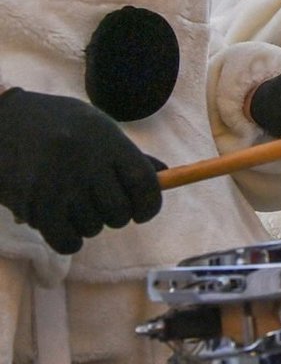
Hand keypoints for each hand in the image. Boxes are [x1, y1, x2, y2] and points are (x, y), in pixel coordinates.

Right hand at [0, 89, 161, 253]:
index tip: (143, 210)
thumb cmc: (54, 123)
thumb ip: (128, 153)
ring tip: (72, 203)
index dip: (150, 204)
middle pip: (120, 211)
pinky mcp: (34, 204)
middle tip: (100, 203)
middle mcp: (86, 163)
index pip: (145, 183)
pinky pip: (67, 240)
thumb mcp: (96, 126)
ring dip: (88, 223)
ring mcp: (59, 185)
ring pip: (94, 227)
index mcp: (106, 141)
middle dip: (116, 214)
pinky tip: (62, 224)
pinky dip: (69, 238)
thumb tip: (164, 175)